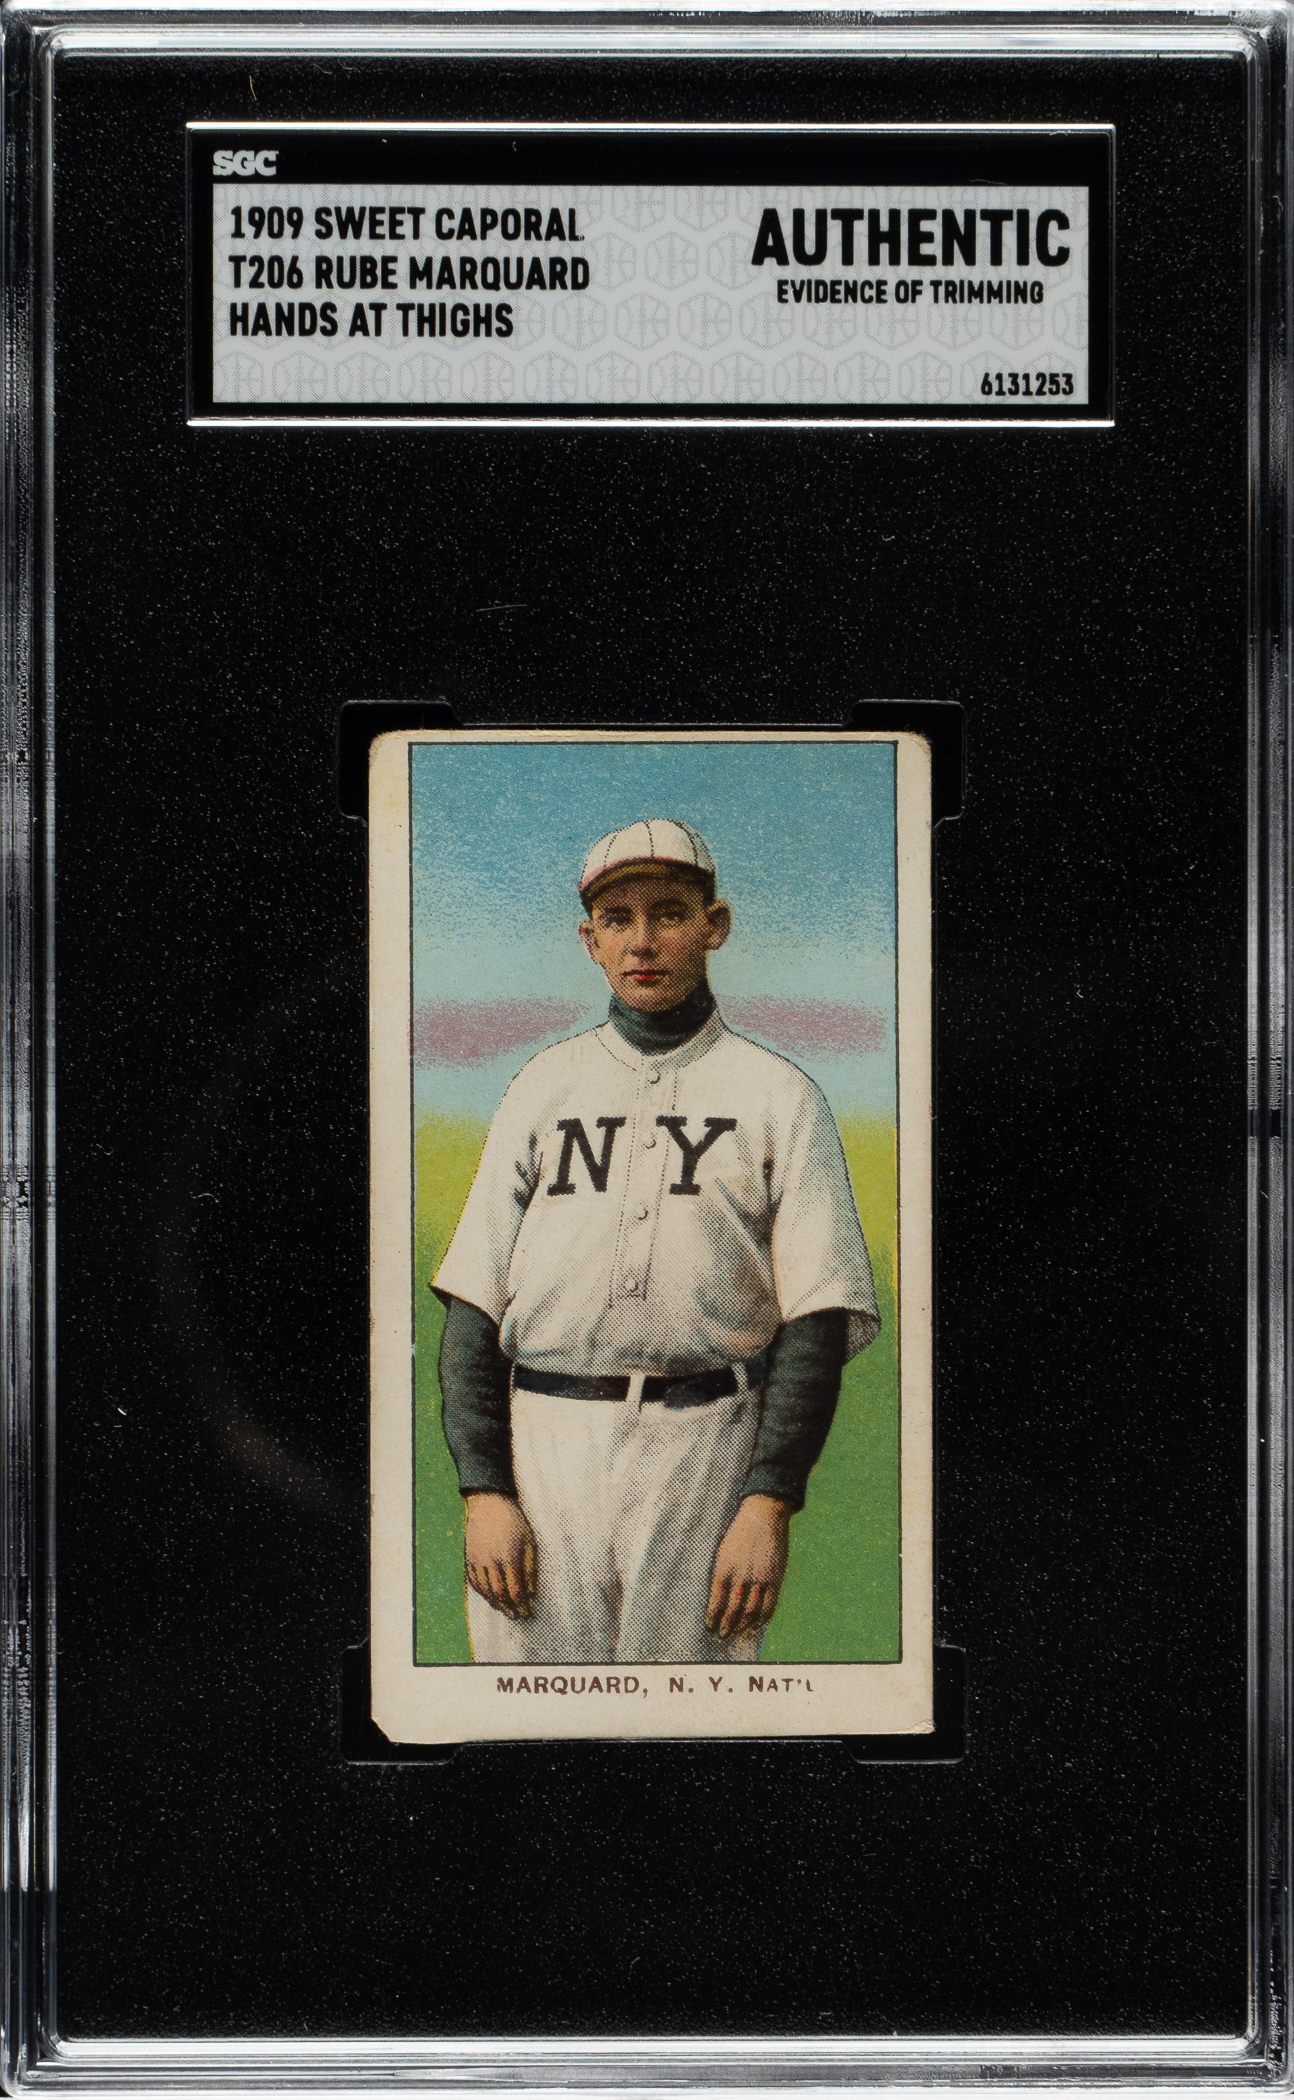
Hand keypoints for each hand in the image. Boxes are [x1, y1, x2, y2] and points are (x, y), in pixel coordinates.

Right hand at [464, 1493, 537, 1619]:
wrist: (489, 1503)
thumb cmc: (514, 1522)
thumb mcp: (529, 1542)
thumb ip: (530, 1570)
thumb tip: (531, 1594)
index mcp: (509, 1556)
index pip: (516, 1591)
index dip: (523, 1605)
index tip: (530, 1613)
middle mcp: (491, 1561)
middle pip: (499, 1595)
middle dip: (510, 1609)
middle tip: (519, 1617)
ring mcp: (477, 1560)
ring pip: (485, 1591)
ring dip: (496, 1604)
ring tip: (507, 1611)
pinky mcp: (468, 1558)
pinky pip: (474, 1583)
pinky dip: (483, 1594)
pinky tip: (491, 1598)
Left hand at [706, 1495, 790, 1640]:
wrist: (763, 1516)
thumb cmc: (739, 1534)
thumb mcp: (722, 1552)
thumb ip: (721, 1576)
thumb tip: (719, 1601)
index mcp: (723, 1569)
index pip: (715, 1603)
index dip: (713, 1618)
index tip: (710, 1628)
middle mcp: (740, 1577)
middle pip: (732, 1611)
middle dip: (726, 1627)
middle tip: (722, 1636)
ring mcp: (759, 1579)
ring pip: (751, 1612)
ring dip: (743, 1627)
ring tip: (738, 1634)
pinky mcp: (775, 1579)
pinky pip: (769, 1606)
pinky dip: (762, 1619)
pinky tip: (756, 1625)